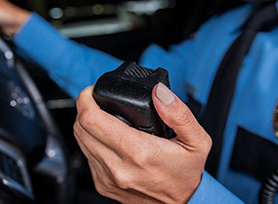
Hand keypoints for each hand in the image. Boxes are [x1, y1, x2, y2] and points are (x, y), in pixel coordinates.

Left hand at [73, 83, 211, 202]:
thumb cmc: (187, 174)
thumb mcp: (197, 141)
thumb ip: (179, 114)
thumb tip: (159, 93)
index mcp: (138, 152)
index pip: (92, 120)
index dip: (86, 99)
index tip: (92, 91)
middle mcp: (118, 167)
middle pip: (80, 128)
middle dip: (84, 108)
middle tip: (96, 100)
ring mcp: (107, 178)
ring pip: (80, 141)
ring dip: (85, 124)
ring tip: (100, 115)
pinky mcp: (103, 185)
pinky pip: (86, 156)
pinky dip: (91, 141)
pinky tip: (105, 136)